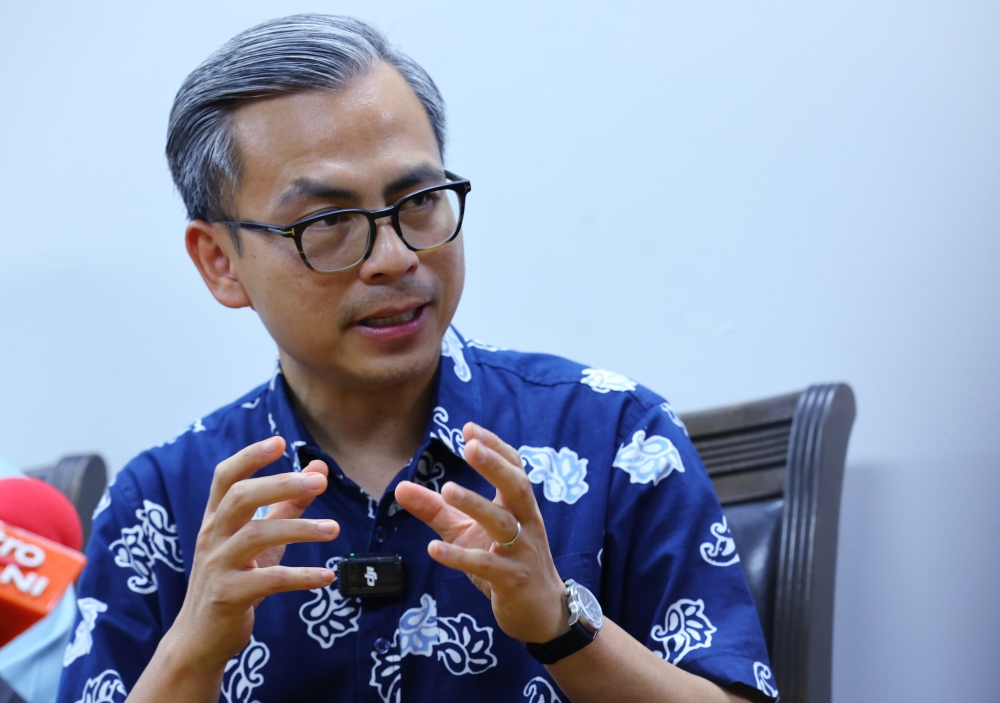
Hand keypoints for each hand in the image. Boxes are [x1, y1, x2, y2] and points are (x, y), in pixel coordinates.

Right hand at [166, 437, 338, 671]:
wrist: (201, 639)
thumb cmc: (235, 579)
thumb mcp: (260, 540)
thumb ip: (287, 505)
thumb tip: (319, 469)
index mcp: (217, 519)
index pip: (225, 477)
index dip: (250, 456)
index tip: (280, 441)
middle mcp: (212, 537)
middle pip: (240, 498)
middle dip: (280, 485)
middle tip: (319, 482)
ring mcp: (217, 567)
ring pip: (255, 536)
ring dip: (299, 529)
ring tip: (333, 529)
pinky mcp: (228, 597)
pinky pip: (268, 581)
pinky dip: (301, 577)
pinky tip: (327, 576)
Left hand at [394, 423, 566, 643]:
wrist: (540, 611)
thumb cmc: (504, 562)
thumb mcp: (467, 531)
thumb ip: (436, 508)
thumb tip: (401, 486)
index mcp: (519, 506)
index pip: (514, 468)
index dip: (495, 447)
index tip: (470, 429)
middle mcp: (525, 523)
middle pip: (516, 487)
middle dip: (494, 465)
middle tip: (470, 447)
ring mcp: (521, 551)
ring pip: (502, 523)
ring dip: (476, 504)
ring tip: (447, 490)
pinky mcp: (512, 579)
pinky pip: (486, 565)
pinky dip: (460, 557)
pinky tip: (434, 548)